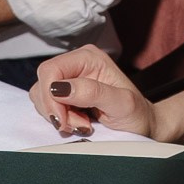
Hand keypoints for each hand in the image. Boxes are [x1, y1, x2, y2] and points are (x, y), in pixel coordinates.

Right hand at [30, 46, 154, 138]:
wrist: (141, 125)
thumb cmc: (136, 113)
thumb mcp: (122, 104)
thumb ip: (93, 92)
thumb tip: (60, 88)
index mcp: (88, 57)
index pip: (50, 70)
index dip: (50, 97)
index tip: (63, 119)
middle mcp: (76, 64)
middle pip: (43, 84)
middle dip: (56, 109)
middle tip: (80, 124)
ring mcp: (69, 79)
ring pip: (42, 97)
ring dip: (59, 116)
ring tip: (84, 124)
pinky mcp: (64, 95)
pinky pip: (47, 106)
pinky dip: (60, 119)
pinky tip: (78, 123)